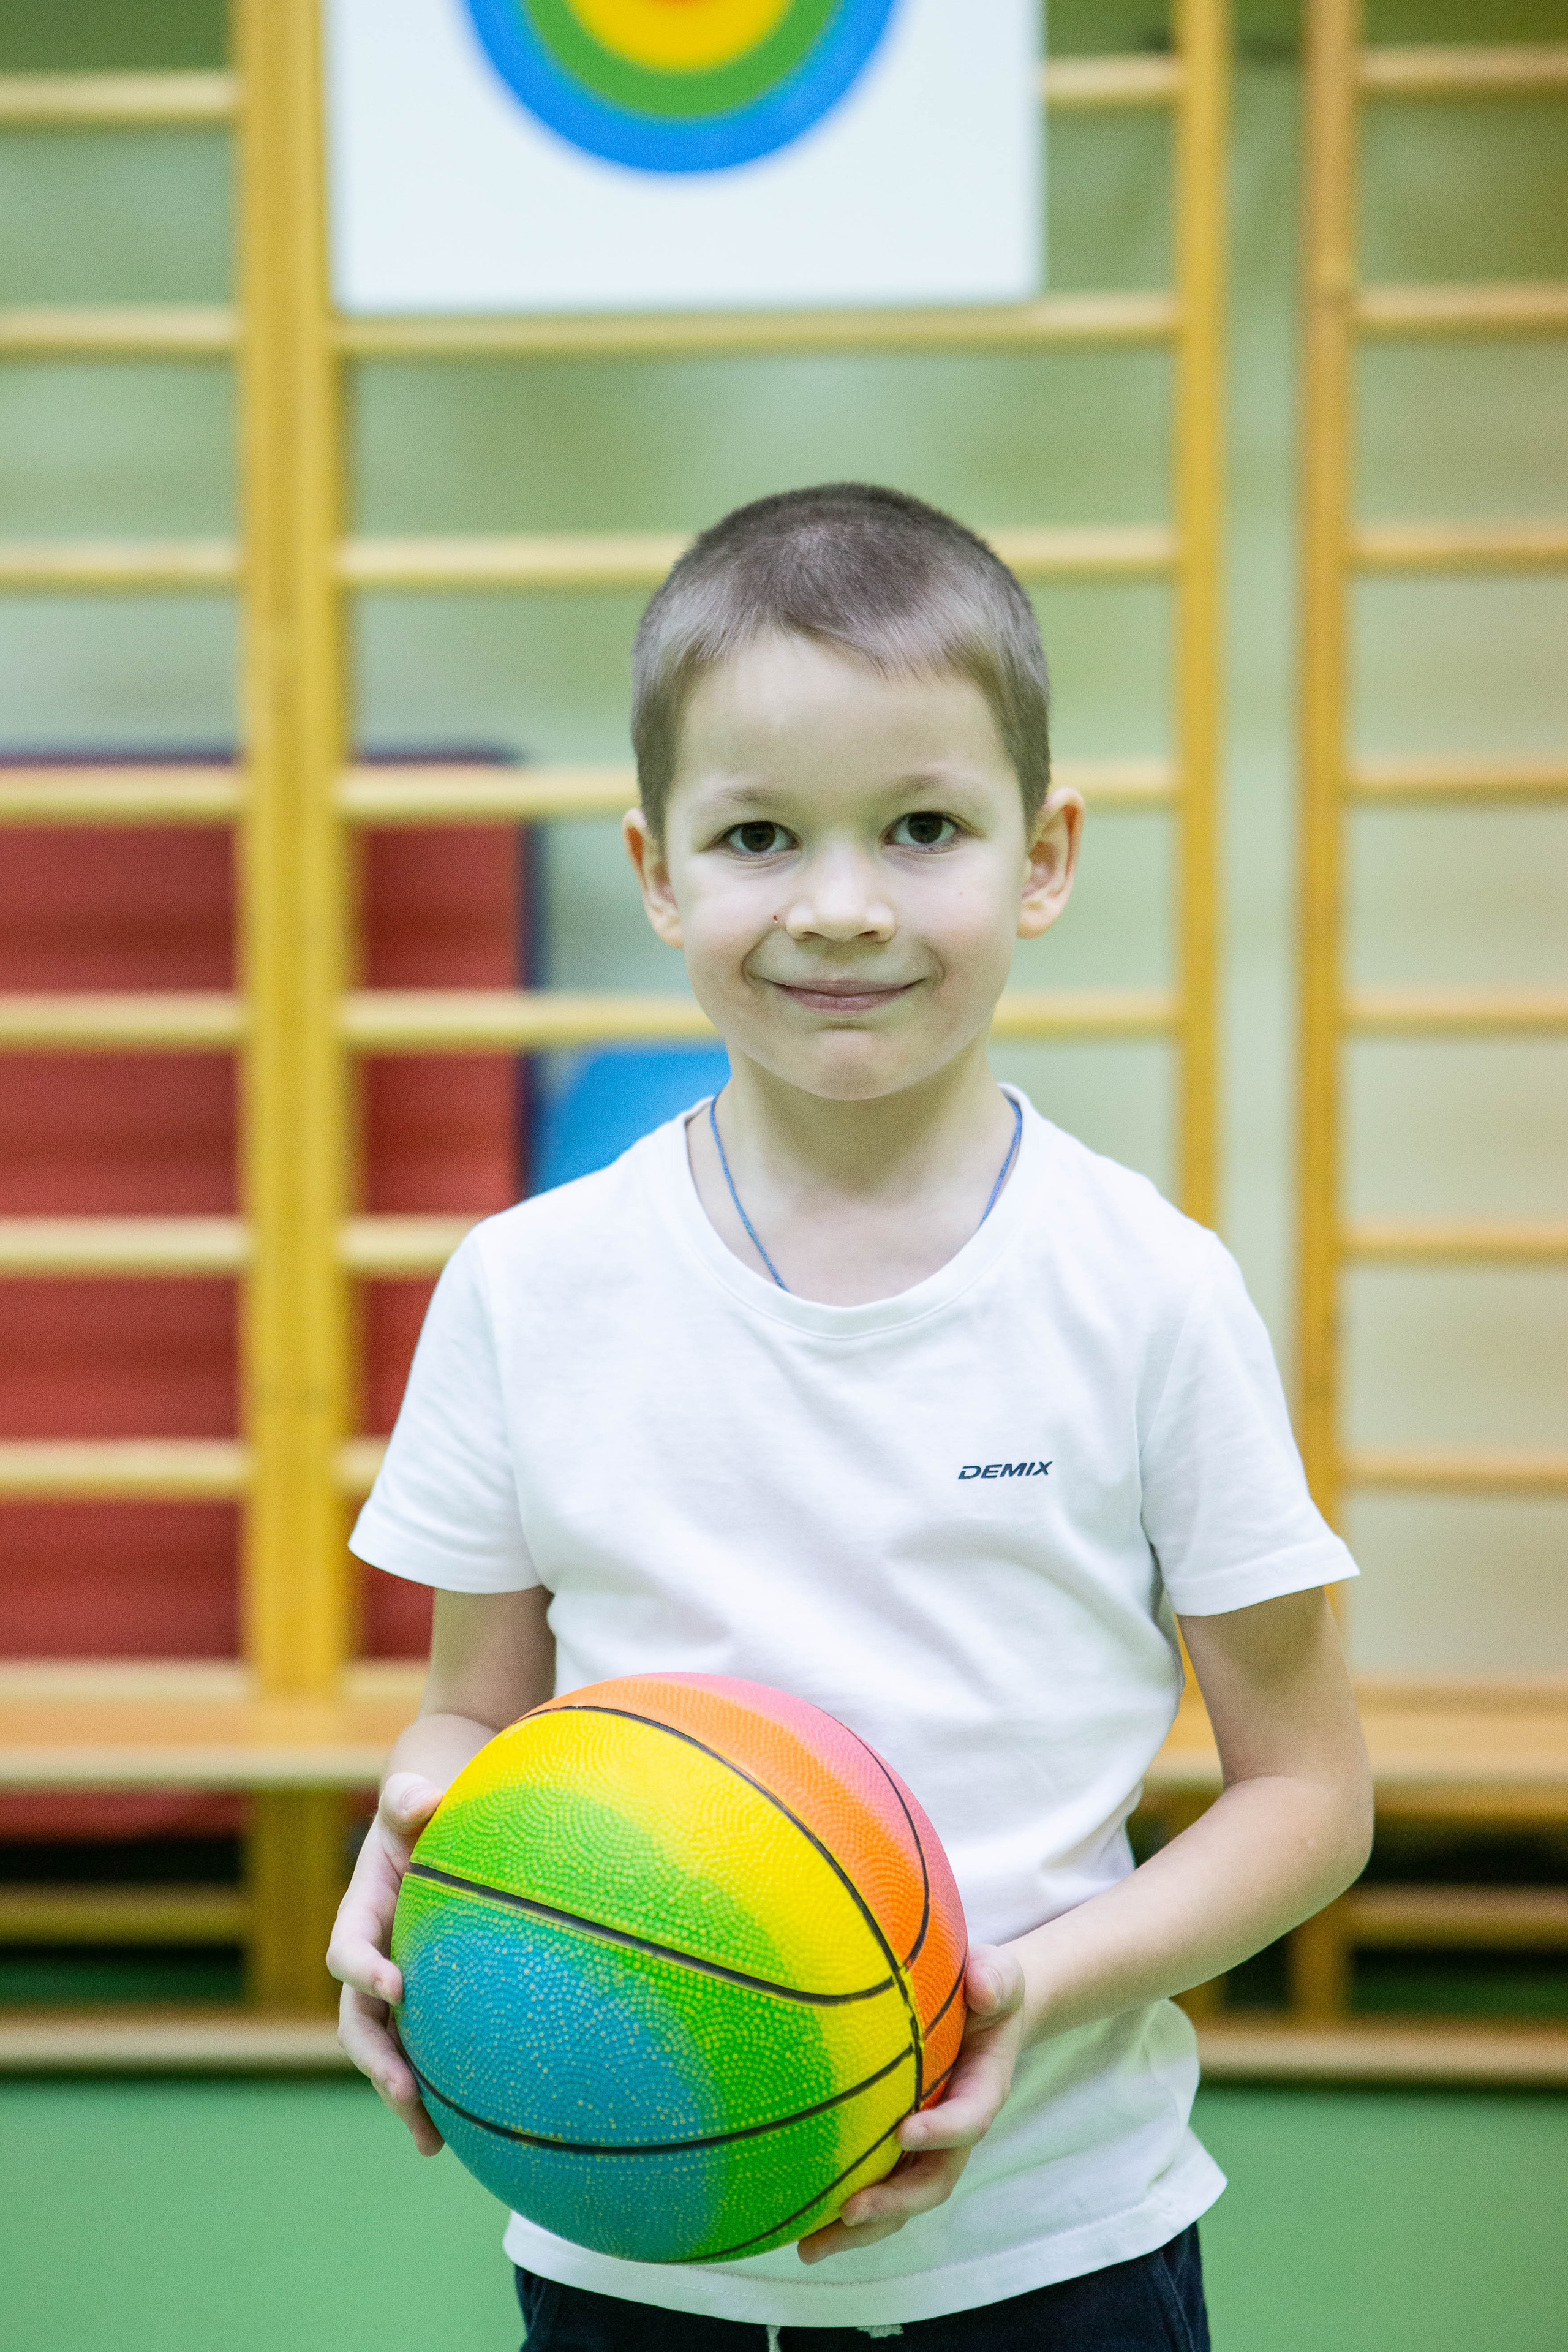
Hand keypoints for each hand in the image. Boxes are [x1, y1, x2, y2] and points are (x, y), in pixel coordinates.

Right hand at [327, 1771, 445, 2153]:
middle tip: (402, 2090)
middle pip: (358, 2022)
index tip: (394, 1984)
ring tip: (429, 2141)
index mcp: (361, 1914)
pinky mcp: (420, 2008)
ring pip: (385, 2052)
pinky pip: (420, 2053)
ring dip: (401, 2095)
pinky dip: (434, 2094)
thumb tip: (423, 1797)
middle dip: (375, 2059)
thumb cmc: (422, 1813)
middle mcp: (368, 1960)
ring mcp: (392, 1989)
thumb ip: (410, 1800)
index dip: (362, 1968)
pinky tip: (460, 2135)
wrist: (428, 1830)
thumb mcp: (413, 1802)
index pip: (347, 1948)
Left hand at [796, 1944, 1026, 2263]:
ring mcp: (926, 2145)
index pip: (969, 2119)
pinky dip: (840, 2210)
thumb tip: (981, 1988)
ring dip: (859, 2228)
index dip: (942, 2131)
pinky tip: (795, 2221)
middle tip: (850, 2211)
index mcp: (982, 2091)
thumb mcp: (999, 1975)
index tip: (906, 2132)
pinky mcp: (898, 2147)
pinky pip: (875, 2183)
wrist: (983, 2008)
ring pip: (899, 2199)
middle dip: (893, 2204)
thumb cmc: (985, 1990)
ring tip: (809, 2247)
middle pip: (931, 2183)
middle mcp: (954, 2130)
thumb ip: (995, 1981)